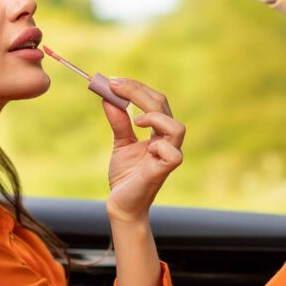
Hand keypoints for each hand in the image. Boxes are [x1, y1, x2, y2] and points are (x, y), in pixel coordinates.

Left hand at [100, 78, 185, 222]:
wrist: (121, 203)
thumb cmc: (125, 176)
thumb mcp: (120, 143)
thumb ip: (119, 121)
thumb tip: (108, 98)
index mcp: (159, 132)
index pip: (155, 101)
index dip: (136, 88)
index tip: (112, 81)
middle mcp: (168, 141)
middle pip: (163, 106)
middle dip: (138, 92)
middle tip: (113, 85)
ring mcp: (168, 156)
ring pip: (177, 128)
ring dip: (155, 117)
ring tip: (135, 120)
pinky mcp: (163, 171)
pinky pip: (172, 154)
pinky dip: (158, 145)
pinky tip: (145, 147)